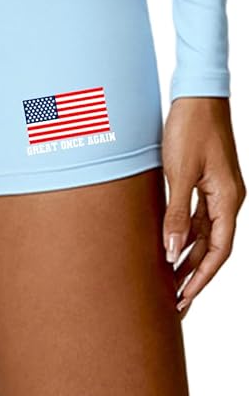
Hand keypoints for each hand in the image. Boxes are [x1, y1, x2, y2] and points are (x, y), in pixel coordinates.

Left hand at [162, 97, 244, 318]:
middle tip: (176, 301)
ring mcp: (217, 190)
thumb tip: (171, 252)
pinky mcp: (206, 180)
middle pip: (213, 247)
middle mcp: (228, 199)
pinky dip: (185, 234)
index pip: (219, 251)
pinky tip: (169, 247)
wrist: (196, 94)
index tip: (185, 298)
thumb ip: (176, 213)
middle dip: (195, 275)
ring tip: (169, 281)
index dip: (203, 277)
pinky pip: (198, 216)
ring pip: (204, 233)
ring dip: (188, 256)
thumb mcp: (179, 172)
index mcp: (228, 199)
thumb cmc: (190, 128)